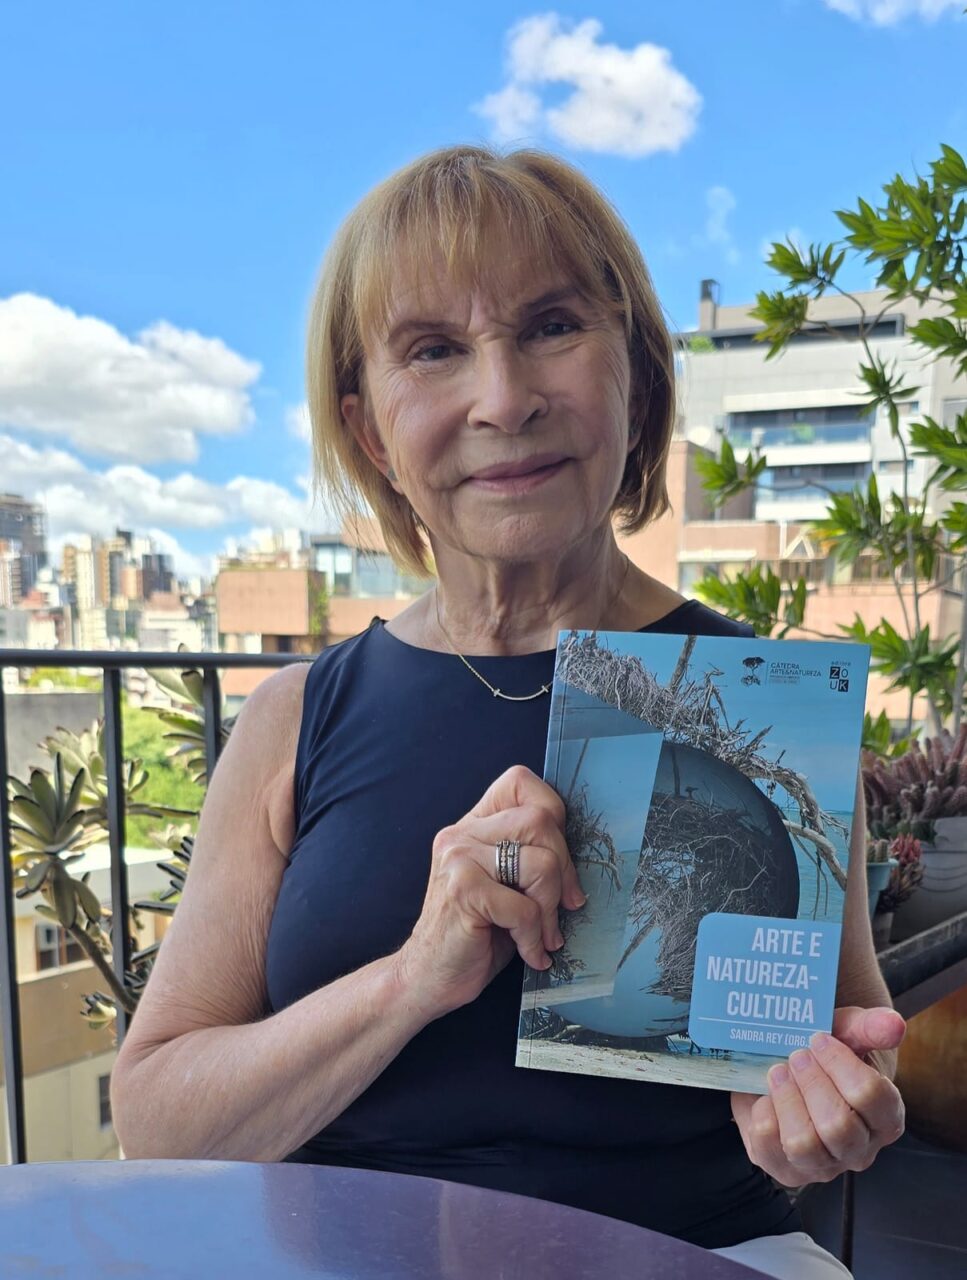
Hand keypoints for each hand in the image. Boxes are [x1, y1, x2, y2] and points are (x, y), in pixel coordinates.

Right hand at [395, 765, 584, 1019]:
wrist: (427, 978)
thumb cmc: (475, 934)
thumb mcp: (504, 885)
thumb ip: (528, 856)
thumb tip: (579, 853)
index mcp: (473, 825)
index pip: (520, 782)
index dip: (552, 812)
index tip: (557, 857)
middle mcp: (461, 834)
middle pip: (541, 821)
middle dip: (564, 871)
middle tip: (565, 907)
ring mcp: (459, 859)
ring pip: (541, 864)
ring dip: (551, 910)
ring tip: (543, 936)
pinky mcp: (463, 891)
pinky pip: (525, 908)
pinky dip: (535, 938)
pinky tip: (529, 953)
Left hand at [731, 1006, 905, 1185]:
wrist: (786, 1070)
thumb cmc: (823, 1054)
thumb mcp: (845, 1033)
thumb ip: (870, 1027)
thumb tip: (893, 1024)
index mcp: (885, 1117)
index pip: (873, 1096)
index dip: (840, 1063)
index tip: (818, 1039)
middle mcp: (859, 1149)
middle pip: (838, 1125)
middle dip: (811, 1083)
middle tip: (797, 1055)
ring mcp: (822, 1165)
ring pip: (804, 1144)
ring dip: (786, 1099)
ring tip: (778, 1072)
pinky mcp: (785, 1169)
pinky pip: (768, 1147)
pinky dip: (763, 1115)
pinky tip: (766, 1097)